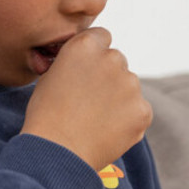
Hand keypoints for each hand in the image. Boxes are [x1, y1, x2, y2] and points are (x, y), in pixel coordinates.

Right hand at [21, 28, 152, 169]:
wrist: (57, 151)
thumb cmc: (46, 115)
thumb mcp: (50, 76)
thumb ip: (74, 62)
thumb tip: (85, 65)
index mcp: (86, 46)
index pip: (102, 37)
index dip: (94, 54)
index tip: (87, 69)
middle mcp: (112, 59)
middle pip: (117, 61)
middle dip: (107, 76)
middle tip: (89, 100)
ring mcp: (131, 85)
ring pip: (128, 86)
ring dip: (118, 98)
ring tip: (94, 120)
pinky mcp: (143, 110)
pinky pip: (137, 110)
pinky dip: (127, 119)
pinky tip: (105, 131)